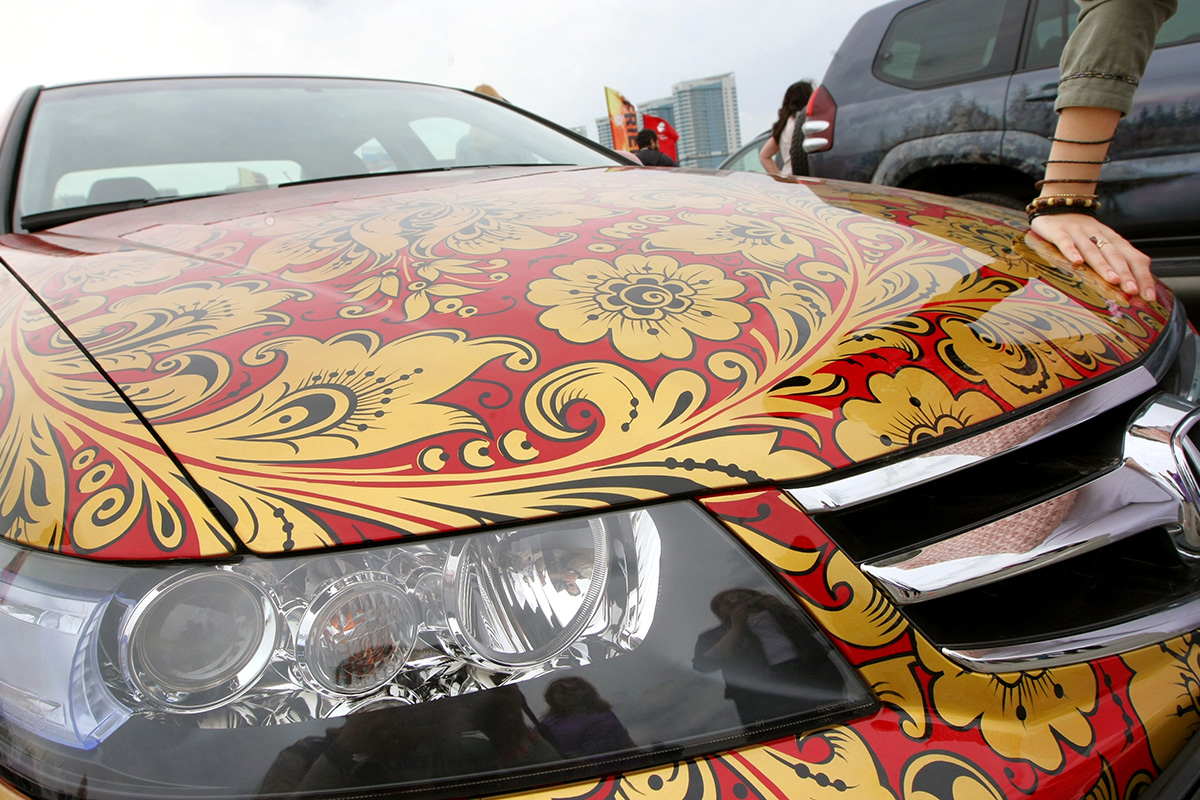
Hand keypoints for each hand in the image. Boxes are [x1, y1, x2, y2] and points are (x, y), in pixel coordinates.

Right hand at [1030, 212, 1154, 302]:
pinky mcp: (1059, 232)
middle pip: (1116, 255)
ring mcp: (1079, 233)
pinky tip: (1077, 262)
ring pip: (1093, 250)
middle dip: (1126, 273)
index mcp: (1114, 240)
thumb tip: (1134, 288)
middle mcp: (1099, 235)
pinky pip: (1066, 242)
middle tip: (1133, 291)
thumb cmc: (1082, 232)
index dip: (1142, 276)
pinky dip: (1071, 251)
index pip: (1134, 258)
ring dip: (1104, 265)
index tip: (1148, 296)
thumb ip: (1116, 261)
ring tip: (1112, 281)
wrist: (1060, 205)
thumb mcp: (1103, 243)